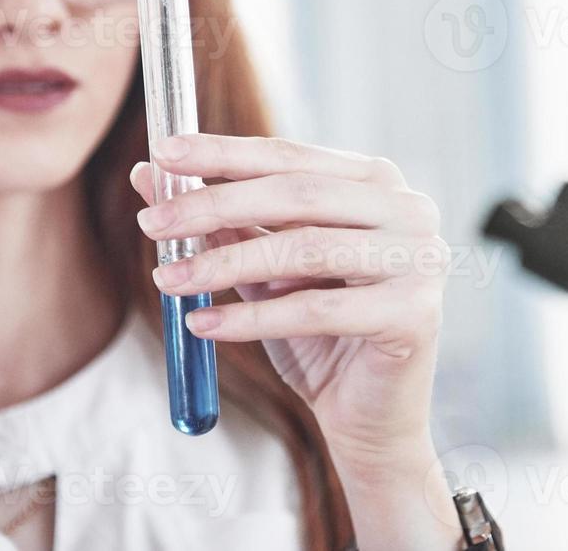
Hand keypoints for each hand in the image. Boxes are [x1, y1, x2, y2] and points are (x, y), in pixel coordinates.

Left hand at [130, 134, 449, 476]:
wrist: (371, 414)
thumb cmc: (321, 332)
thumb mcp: (262, 267)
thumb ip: (219, 219)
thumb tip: (148, 174)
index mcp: (376, 181)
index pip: (290, 155)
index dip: (224, 153)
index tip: (163, 153)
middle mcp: (408, 209)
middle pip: (296, 194)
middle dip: (215, 206)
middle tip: (152, 223)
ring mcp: (418, 259)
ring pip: (305, 250)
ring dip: (224, 264)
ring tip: (167, 280)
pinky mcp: (414, 314)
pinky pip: (316, 311)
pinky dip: (251, 318)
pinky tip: (203, 322)